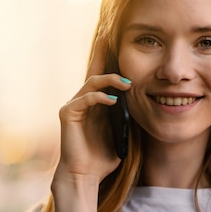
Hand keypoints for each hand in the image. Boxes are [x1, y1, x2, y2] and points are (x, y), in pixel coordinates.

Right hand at [55, 38, 131, 183]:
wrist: (86, 175)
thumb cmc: (104, 158)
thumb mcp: (122, 133)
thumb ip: (127, 117)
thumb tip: (143, 102)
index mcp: (97, 104)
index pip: (104, 77)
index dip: (109, 59)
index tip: (118, 42)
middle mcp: (84, 101)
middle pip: (94, 70)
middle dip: (101, 53)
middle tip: (109, 36)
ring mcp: (74, 105)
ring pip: (92, 83)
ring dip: (110, 80)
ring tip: (126, 83)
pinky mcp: (68, 113)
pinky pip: (85, 99)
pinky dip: (100, 98)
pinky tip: (113, 100)